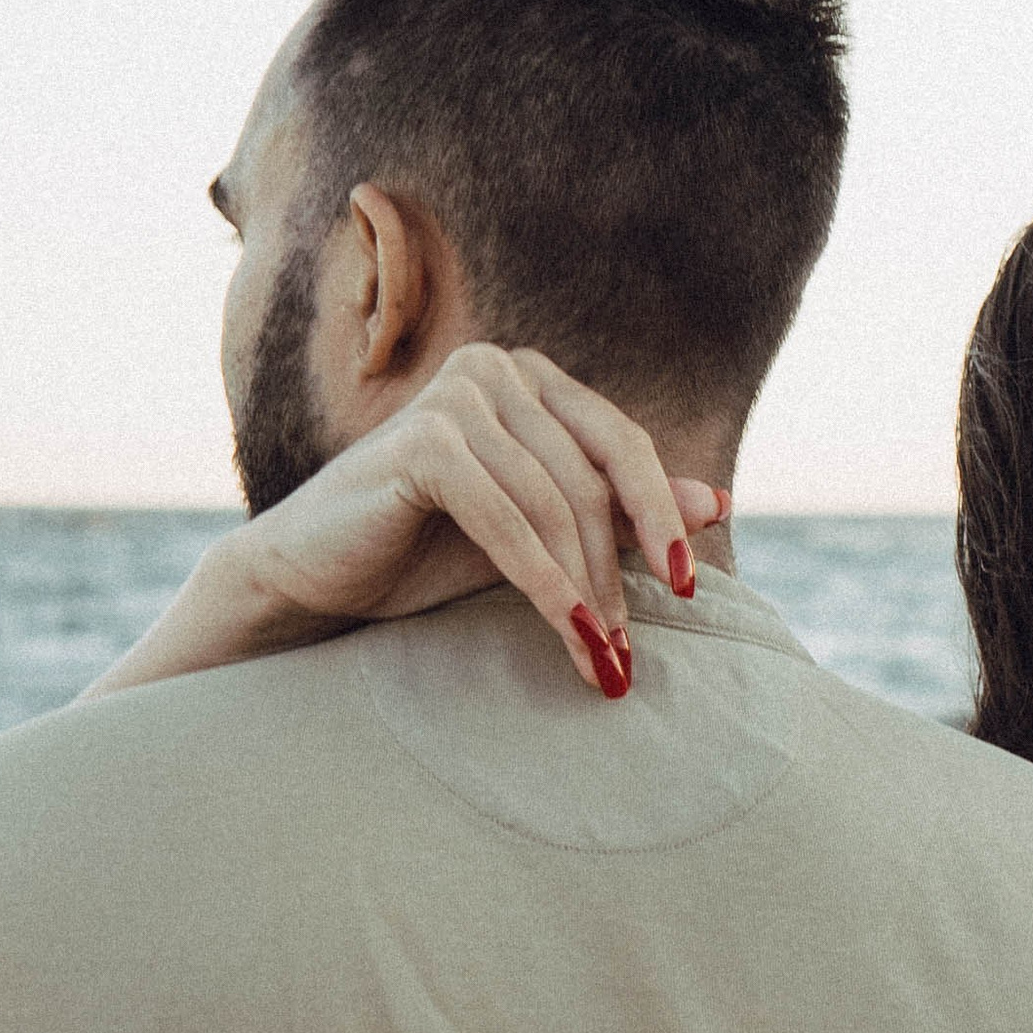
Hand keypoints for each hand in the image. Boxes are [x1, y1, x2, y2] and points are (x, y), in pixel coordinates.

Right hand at [96, 349, 721, 702]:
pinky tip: (567, 634)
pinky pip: (509, 521)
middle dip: (618, 573)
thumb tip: (719, 503)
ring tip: (601, 663)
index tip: (691, 588)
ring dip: (585, 593)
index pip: (622, 445)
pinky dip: (543, 583)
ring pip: (556, 505)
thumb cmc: (424, 552)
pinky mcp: (426, 441)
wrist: (312, 575)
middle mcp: (497, 368)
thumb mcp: (539, 533)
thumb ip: (618, 512)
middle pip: (593, 479)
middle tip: (629, 654)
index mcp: (530, 378)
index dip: (663, 516)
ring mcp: (458, 396)